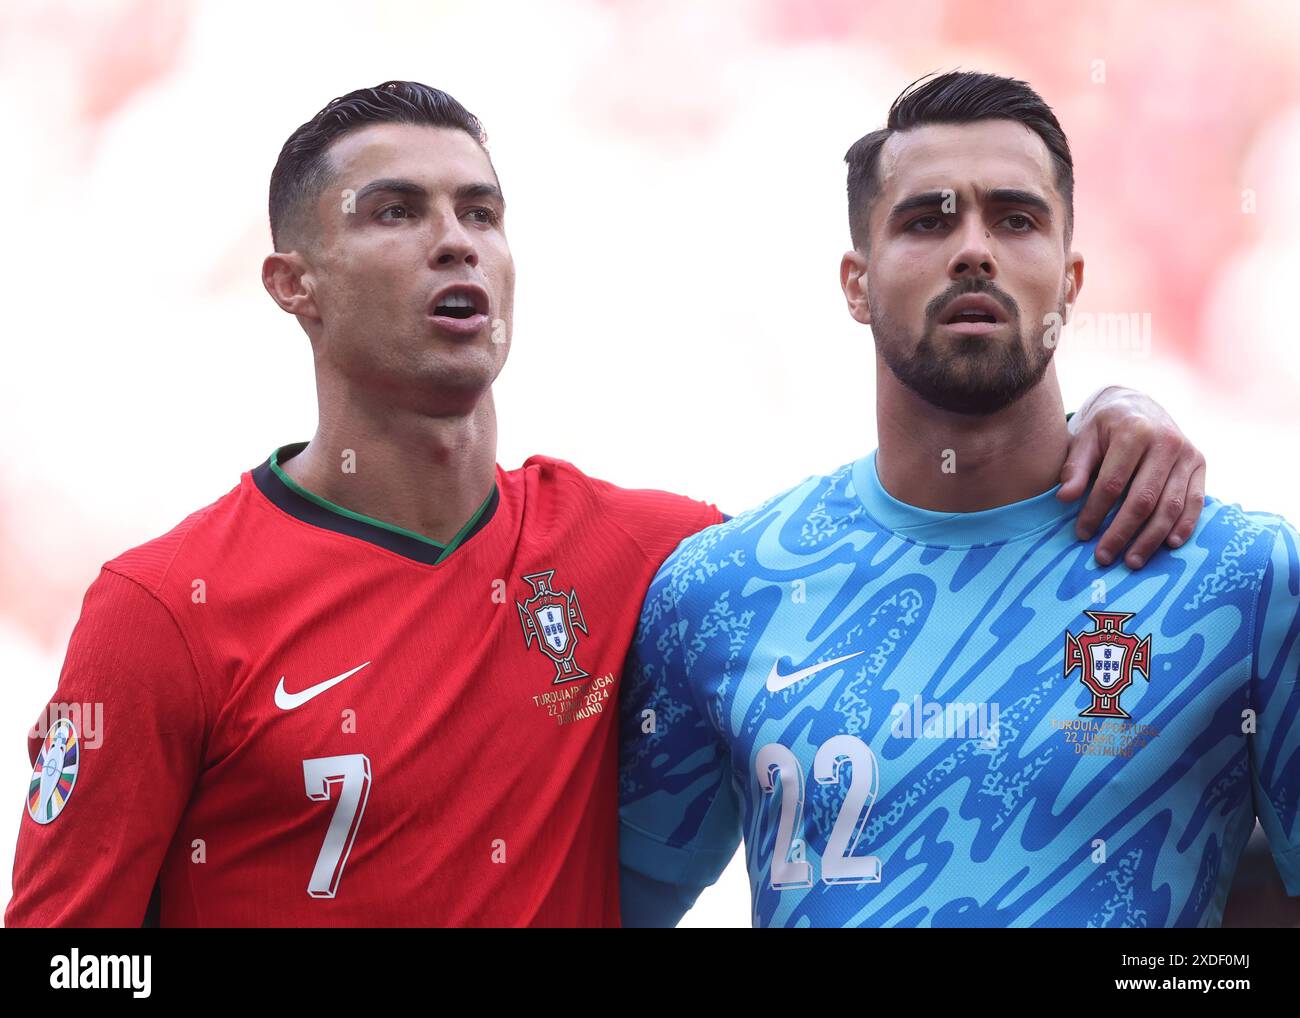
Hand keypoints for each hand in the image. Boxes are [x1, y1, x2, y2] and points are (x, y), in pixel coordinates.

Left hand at [1058, 386, 1205, 568]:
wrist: (1137, 404)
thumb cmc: (1103, 426)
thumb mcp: (1083, 438)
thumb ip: (1075, 467)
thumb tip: (1064, 498)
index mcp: (1134, 431)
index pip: (1113, 483)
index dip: (1096, 512)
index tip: (1081, 535)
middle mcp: (1166, 441)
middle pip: (1143, 499)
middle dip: (1122, 532)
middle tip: (1104, 558)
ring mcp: (1188, 453)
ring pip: (1171, 505)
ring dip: (1151, 538)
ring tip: (1131, 561)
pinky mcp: (1200, 463)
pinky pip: (1195, 501)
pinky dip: (1184, 525)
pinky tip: (1168, 545)